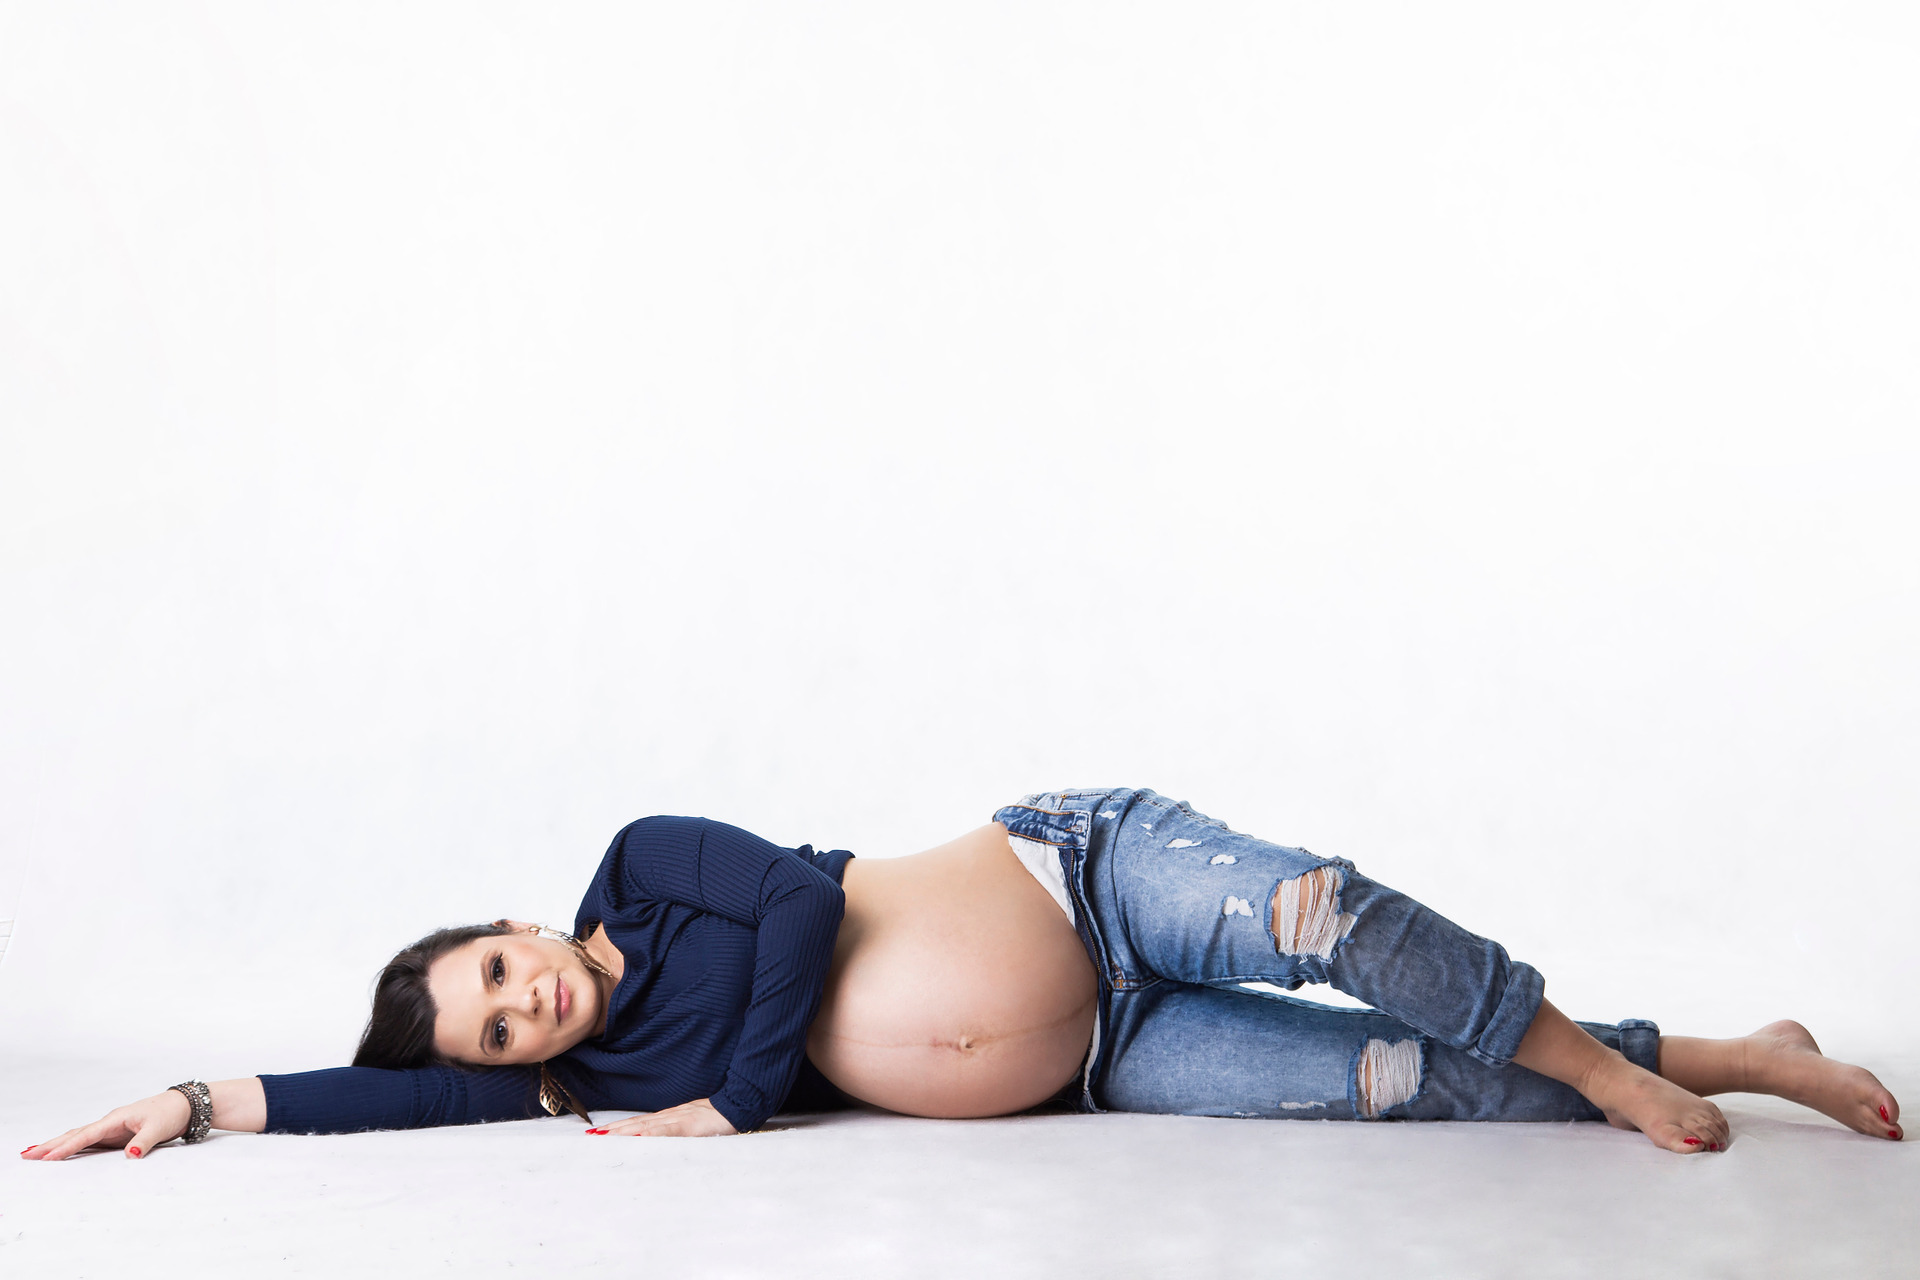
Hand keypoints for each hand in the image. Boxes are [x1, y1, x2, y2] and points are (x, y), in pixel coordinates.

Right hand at [21, 1090, 191, 1160]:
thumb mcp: (159, 1128)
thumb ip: (143, 1142)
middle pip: (75, 1135)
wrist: (183, 1105)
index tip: (47, 1157)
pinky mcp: (116, 1136)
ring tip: (34, 1154)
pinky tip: (62, 1154)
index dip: (66, 1147)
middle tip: (27, 1155)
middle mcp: (109, 1123)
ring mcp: (111, 1129)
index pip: (86, 1135)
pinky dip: (73, 1148)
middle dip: (51, 1145)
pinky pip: (90, 1143)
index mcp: (116, 1119)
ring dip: (58, 1146)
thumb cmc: (170, 1113)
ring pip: (79, 1138)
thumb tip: (130, 1157)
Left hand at [584, 1098, 739, 1137]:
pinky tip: (639, 1136)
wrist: (737, 1106)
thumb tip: (656, 1140)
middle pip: (635, 1124)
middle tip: (591, 1135)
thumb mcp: (692, 1128)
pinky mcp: (689, 1126)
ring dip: (624, 1131)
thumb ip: (675, 1133)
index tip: (598, 1132)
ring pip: (646, 1126)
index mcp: (668, 1119)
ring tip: (605, 1136)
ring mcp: (678, 1120)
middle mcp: (669, 1117)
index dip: (618, 1128)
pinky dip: (652, 1133)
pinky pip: (669, 1130)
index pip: (638, 1124)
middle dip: (613, 1130)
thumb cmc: (716, 1119)